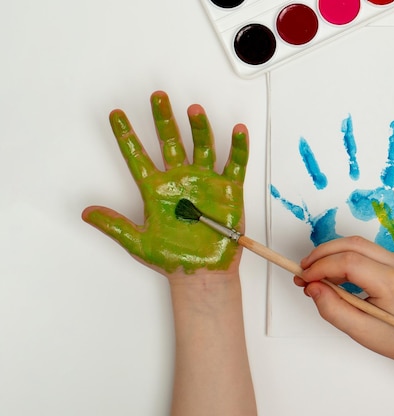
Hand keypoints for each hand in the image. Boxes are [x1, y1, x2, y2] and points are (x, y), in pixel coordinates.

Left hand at [82, 91, 248, 276]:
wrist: (203, 273)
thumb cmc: (173, 259)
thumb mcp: (138, 242)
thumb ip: (115, 225)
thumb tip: (86, 213)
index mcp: (157, 189)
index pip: (138, 156)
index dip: (126, 136)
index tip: (116, 115)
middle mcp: (180, 179)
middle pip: (171, 142)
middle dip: (164, 120)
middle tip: (158, 98)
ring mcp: (205, 182)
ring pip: (202, 147)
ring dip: (199, 128)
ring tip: (194, 110)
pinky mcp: (228, 190)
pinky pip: (235, 164)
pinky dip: (238, 148)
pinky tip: (237, 131)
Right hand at [295, 236, 393, 358]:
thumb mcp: (359, 330)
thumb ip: (332, 308)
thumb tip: (312, 287)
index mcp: (392, 284)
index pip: (349, 262)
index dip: (322, 267)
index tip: (304, 279)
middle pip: (351, 245)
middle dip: (322, 255)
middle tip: (303, 272)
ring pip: (355, 244)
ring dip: (330, 254)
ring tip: (314, 275)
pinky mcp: (393, 260)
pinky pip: (362, 250)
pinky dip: (342, 258)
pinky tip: (331, 275)